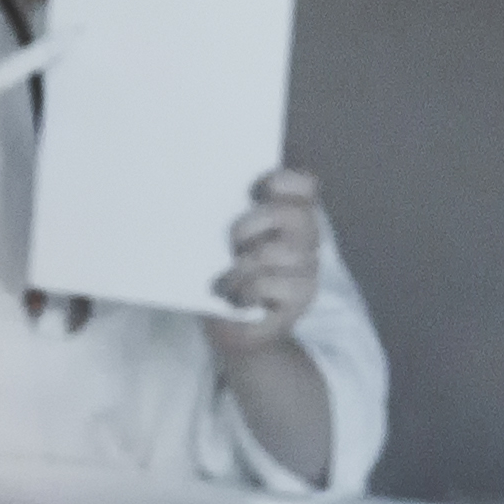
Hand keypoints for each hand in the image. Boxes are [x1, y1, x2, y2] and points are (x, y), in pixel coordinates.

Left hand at [204, 168, 322, 356]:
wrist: (230, 322)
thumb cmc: (223, 269)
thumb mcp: (221, 235)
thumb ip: (224, 210)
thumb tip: (195, 189)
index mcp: (289, 211)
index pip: (304, 186)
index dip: (284, 181)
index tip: (255, 189)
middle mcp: (305, 236)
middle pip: (296, 215)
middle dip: (257, 222)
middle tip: (232, 239)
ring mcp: (308, 266)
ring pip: (284, 252)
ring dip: (247, 263)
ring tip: (228, 275)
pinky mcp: (302, 296)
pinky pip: (275, 284)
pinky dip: (249, 288)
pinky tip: (236, 295)